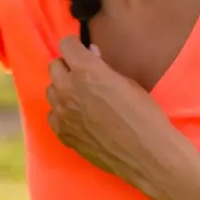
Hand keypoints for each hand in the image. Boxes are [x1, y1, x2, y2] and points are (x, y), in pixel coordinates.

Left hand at [46, 36, 184, 188]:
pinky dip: (63, 112)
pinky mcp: (62, 133)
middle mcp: (68, 89)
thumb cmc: (143, 114)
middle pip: (54, 66)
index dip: (76, 47)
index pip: (65, 45)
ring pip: (52, 90)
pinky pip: (53, 114)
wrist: (147, 154)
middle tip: (85, 76)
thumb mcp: (127, 82)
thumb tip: (90, 53)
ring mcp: (62, 113)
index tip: (83, 52)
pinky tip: (80, 118)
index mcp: (86, 71)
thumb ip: (103, 66)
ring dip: (64, 89)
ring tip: (83, 98)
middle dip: (68, 67)